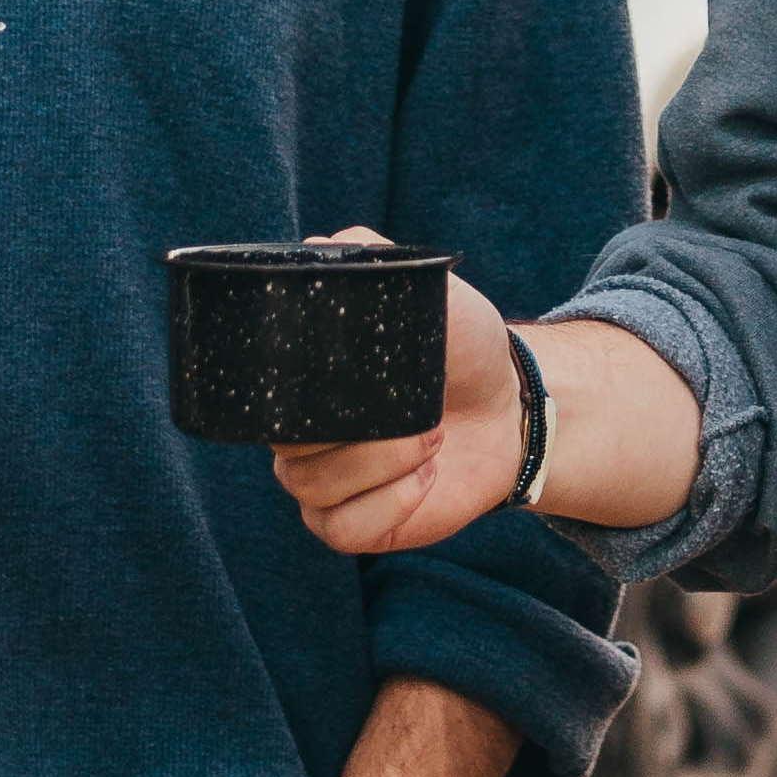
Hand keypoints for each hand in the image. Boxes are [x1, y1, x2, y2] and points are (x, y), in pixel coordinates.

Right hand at [273, 233, 520, 554]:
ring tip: (432, 437)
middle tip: (420, 411)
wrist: (511, 403)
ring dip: (381, 464)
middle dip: (355, 434)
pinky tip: (425, 477)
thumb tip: (321, 246)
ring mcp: (326, 485)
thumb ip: (372, 259)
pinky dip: (387, 505)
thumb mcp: (425, 289)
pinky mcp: (358, 524)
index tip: (356, 378)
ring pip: (311, 489)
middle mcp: (302, 436)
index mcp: (302, 383)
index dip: (300, 395)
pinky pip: (341, 531)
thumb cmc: (460, 345)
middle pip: (287, 449)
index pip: (264, 398)